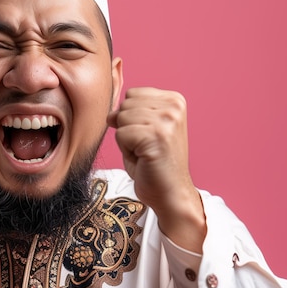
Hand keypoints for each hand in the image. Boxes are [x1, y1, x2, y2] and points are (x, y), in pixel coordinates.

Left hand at [107, 87, 205, 250]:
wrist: (170, 193)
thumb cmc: (155, 164)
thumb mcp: (144, 129)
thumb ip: (131, 114)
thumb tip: (111, 113)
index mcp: (175, 100)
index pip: (132, 94)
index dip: (131, 118)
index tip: (149, 137)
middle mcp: (174, 107)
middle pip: (125, 105)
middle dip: (127, 128)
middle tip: (146, 147)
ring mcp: (167, 121)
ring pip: (121, 119)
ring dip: (126, 140)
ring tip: (144, 153)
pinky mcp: (156, 136)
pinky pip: (121, 134)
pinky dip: (126, 150)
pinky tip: (143, 159)